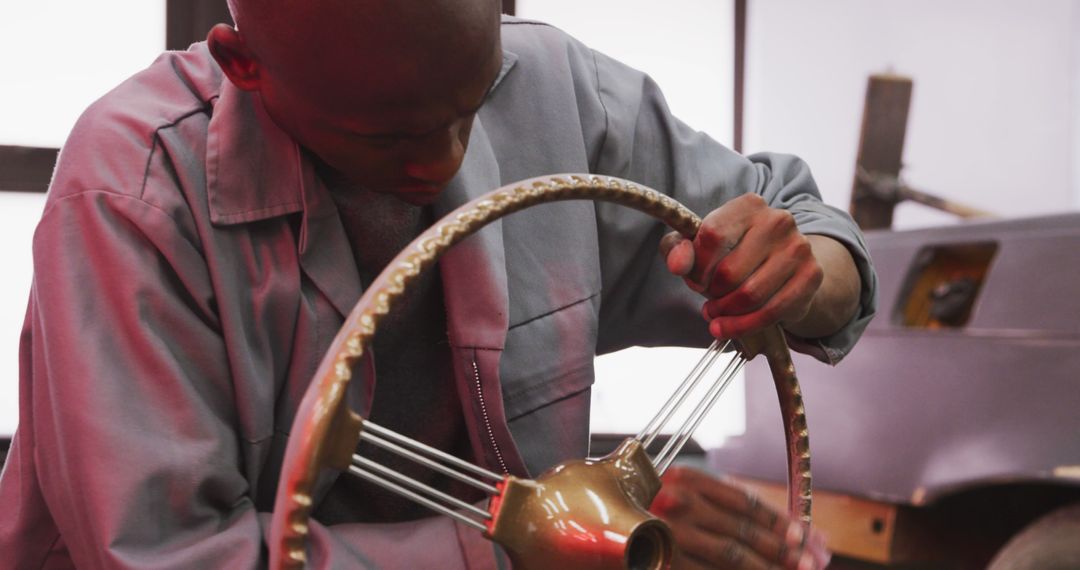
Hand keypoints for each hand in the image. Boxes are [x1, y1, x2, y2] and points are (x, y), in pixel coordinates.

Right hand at [650, 466, 829, 569]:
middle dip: (786, 547)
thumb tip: (789, 526)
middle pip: (745, 528)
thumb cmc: (654, 516)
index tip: (812, 537)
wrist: (607, 533)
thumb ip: (726, 508)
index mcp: (687, 480)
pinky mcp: (663, 562)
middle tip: (816, 561)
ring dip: (772, 566)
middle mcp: (677, 502)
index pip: (746, 502)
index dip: (783, 520)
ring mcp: (668, 534)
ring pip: (734, 554)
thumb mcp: (686, 500)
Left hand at [660, 194, 823, 339]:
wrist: (781, 267)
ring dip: (726, 313)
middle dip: (712, 294)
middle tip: (710, 300)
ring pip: (750, 295)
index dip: (697, 267)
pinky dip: (745, 326)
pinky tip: (731, 327)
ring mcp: (798, 247)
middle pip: (730, 271)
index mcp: (748, 205)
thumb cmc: (732, 254)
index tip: (695, 281)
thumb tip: (677, 264)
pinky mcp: (811, 275)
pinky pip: (771, 311)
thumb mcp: (698, 245)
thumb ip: (678, 248)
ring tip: (717, 314)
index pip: (712, 236)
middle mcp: (778, 220)